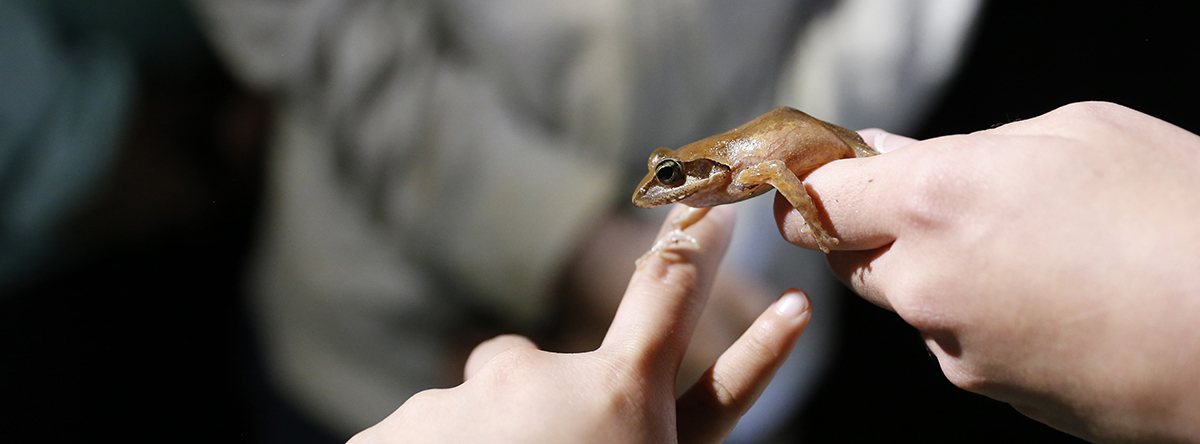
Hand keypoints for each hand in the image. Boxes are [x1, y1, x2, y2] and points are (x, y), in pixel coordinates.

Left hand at [353, 205, 812, 443]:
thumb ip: (642, 430)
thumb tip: (629, 419)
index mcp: (621, 400)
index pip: (667, 296)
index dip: (690, 247)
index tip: (710, 208)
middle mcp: (540, 382)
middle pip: (531, 366)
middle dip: (527, 408)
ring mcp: (458, 403)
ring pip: (466, 410)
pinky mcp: (392, 432)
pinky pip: (413, 441)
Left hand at [776, 102, 1199, 442]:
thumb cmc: (1182, 214)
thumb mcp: (1078, 134)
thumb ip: (963, 146)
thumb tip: (890, 151)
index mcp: (936, 200)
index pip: (816, 201)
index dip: (812, 185)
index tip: (827, 173)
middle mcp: (927, 284)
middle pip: (849, 259)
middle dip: (870, 229)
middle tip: (939, 201)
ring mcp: (957, 349)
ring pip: (911, 303)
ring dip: (939, 273)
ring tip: (1033, 250)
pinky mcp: (993, 392)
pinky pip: (960, 342)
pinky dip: (984, 316)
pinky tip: (1056, 297)